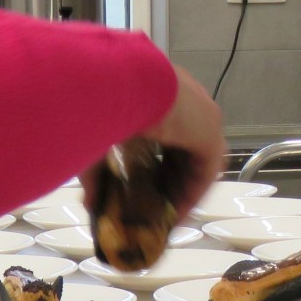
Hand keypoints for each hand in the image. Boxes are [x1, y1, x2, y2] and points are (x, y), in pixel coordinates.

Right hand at [85, 65, 227, 217]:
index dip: (152, 162)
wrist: (116, 84)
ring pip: (195, 162)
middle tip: (153, 206)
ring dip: (181, 190)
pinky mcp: (210, 134)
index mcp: (158, 91)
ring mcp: (202, 116)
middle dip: (169, 180)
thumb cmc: (99, 100)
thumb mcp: (95, 138)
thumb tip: (89, 201)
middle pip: (182, 150)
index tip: (140, 185)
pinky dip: (191, 194)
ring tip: (166, 216)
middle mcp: (184, 100)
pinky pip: (205, 173)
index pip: (162, 132)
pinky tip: (175, 215)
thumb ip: (95, 170)